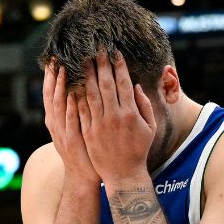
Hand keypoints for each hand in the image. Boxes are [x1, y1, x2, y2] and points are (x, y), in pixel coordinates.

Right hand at [42, 64, 98, 188]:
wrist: (82, 177)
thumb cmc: (82, 151)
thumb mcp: (74, 129)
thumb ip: (73, 111)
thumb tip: (77, 90)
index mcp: (55, 120)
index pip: (50, 94)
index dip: (51, 77)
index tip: (53, 60)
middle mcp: (55, 124)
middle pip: (51, 96)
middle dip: (52, 77)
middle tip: (55, 58)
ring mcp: (62, 133)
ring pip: (58, 106)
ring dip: (60, 88)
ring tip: (63, 70)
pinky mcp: (72, 141)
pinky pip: (70, 121)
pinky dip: (70, 108)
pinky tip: (73, 95)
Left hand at [77, 50, 155, 185]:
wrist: (123, 174)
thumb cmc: (139, 150)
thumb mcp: (149, 127)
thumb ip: (144, 105)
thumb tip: (135, 86)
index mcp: (130, 112)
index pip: (123, 82)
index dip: (119, 66)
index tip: (115, 52)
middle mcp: (114, 116)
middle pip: (105, 84)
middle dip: (101, 64)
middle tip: (96, 50)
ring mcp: (99, 124)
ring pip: (91, 93)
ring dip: (87, 75)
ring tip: (83, 61)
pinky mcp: (88, 132)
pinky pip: (81, 109)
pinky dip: (77, 95)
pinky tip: (74, 83)